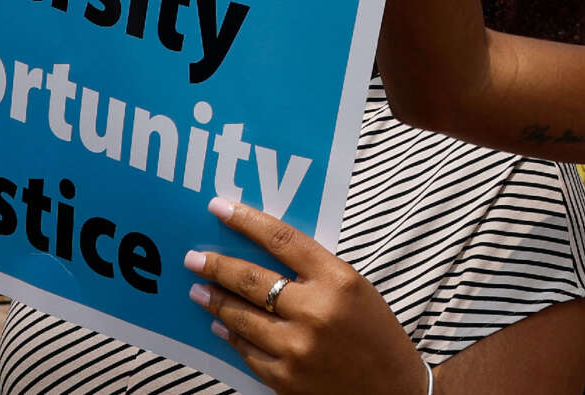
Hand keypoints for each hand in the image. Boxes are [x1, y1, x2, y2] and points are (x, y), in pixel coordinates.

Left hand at [186, 198, 422, 394]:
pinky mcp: (285, 378)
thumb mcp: (354, 288)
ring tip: (198, 290)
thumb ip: (314, 271)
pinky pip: (247, 351)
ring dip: (215, 301)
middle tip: (194, 258)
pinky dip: (231, 335)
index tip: (220, 208)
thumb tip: (263, 254)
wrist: (390, 388)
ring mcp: (297, 347)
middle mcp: (315, 311)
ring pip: (242, 317)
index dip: (247, 221)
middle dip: (217, 266)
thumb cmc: (374, 331)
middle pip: (253, 279)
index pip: (283, 240)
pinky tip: (220, 325)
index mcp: (338, 280)